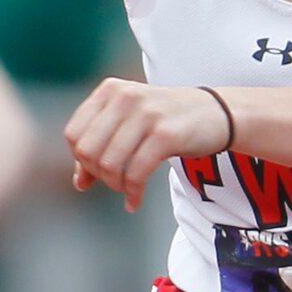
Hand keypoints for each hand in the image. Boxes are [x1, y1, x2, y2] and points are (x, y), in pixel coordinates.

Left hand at [66, 79, 227, 210]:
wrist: (217, 113)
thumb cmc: (168, 121)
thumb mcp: (131, 124)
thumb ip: (101, 147)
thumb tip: (79, 183)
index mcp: (111, 90)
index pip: (74, 134)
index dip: (81, 160)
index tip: (98, 171)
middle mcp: (125, 98)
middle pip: (87, 151)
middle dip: (97, 175)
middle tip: (114, 183)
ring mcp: (146, 114)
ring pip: (109, 164)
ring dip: (116, 186)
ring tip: (127, 190)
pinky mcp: (166, 135)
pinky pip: (136, 173)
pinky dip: (132, 193)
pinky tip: (134, 201)